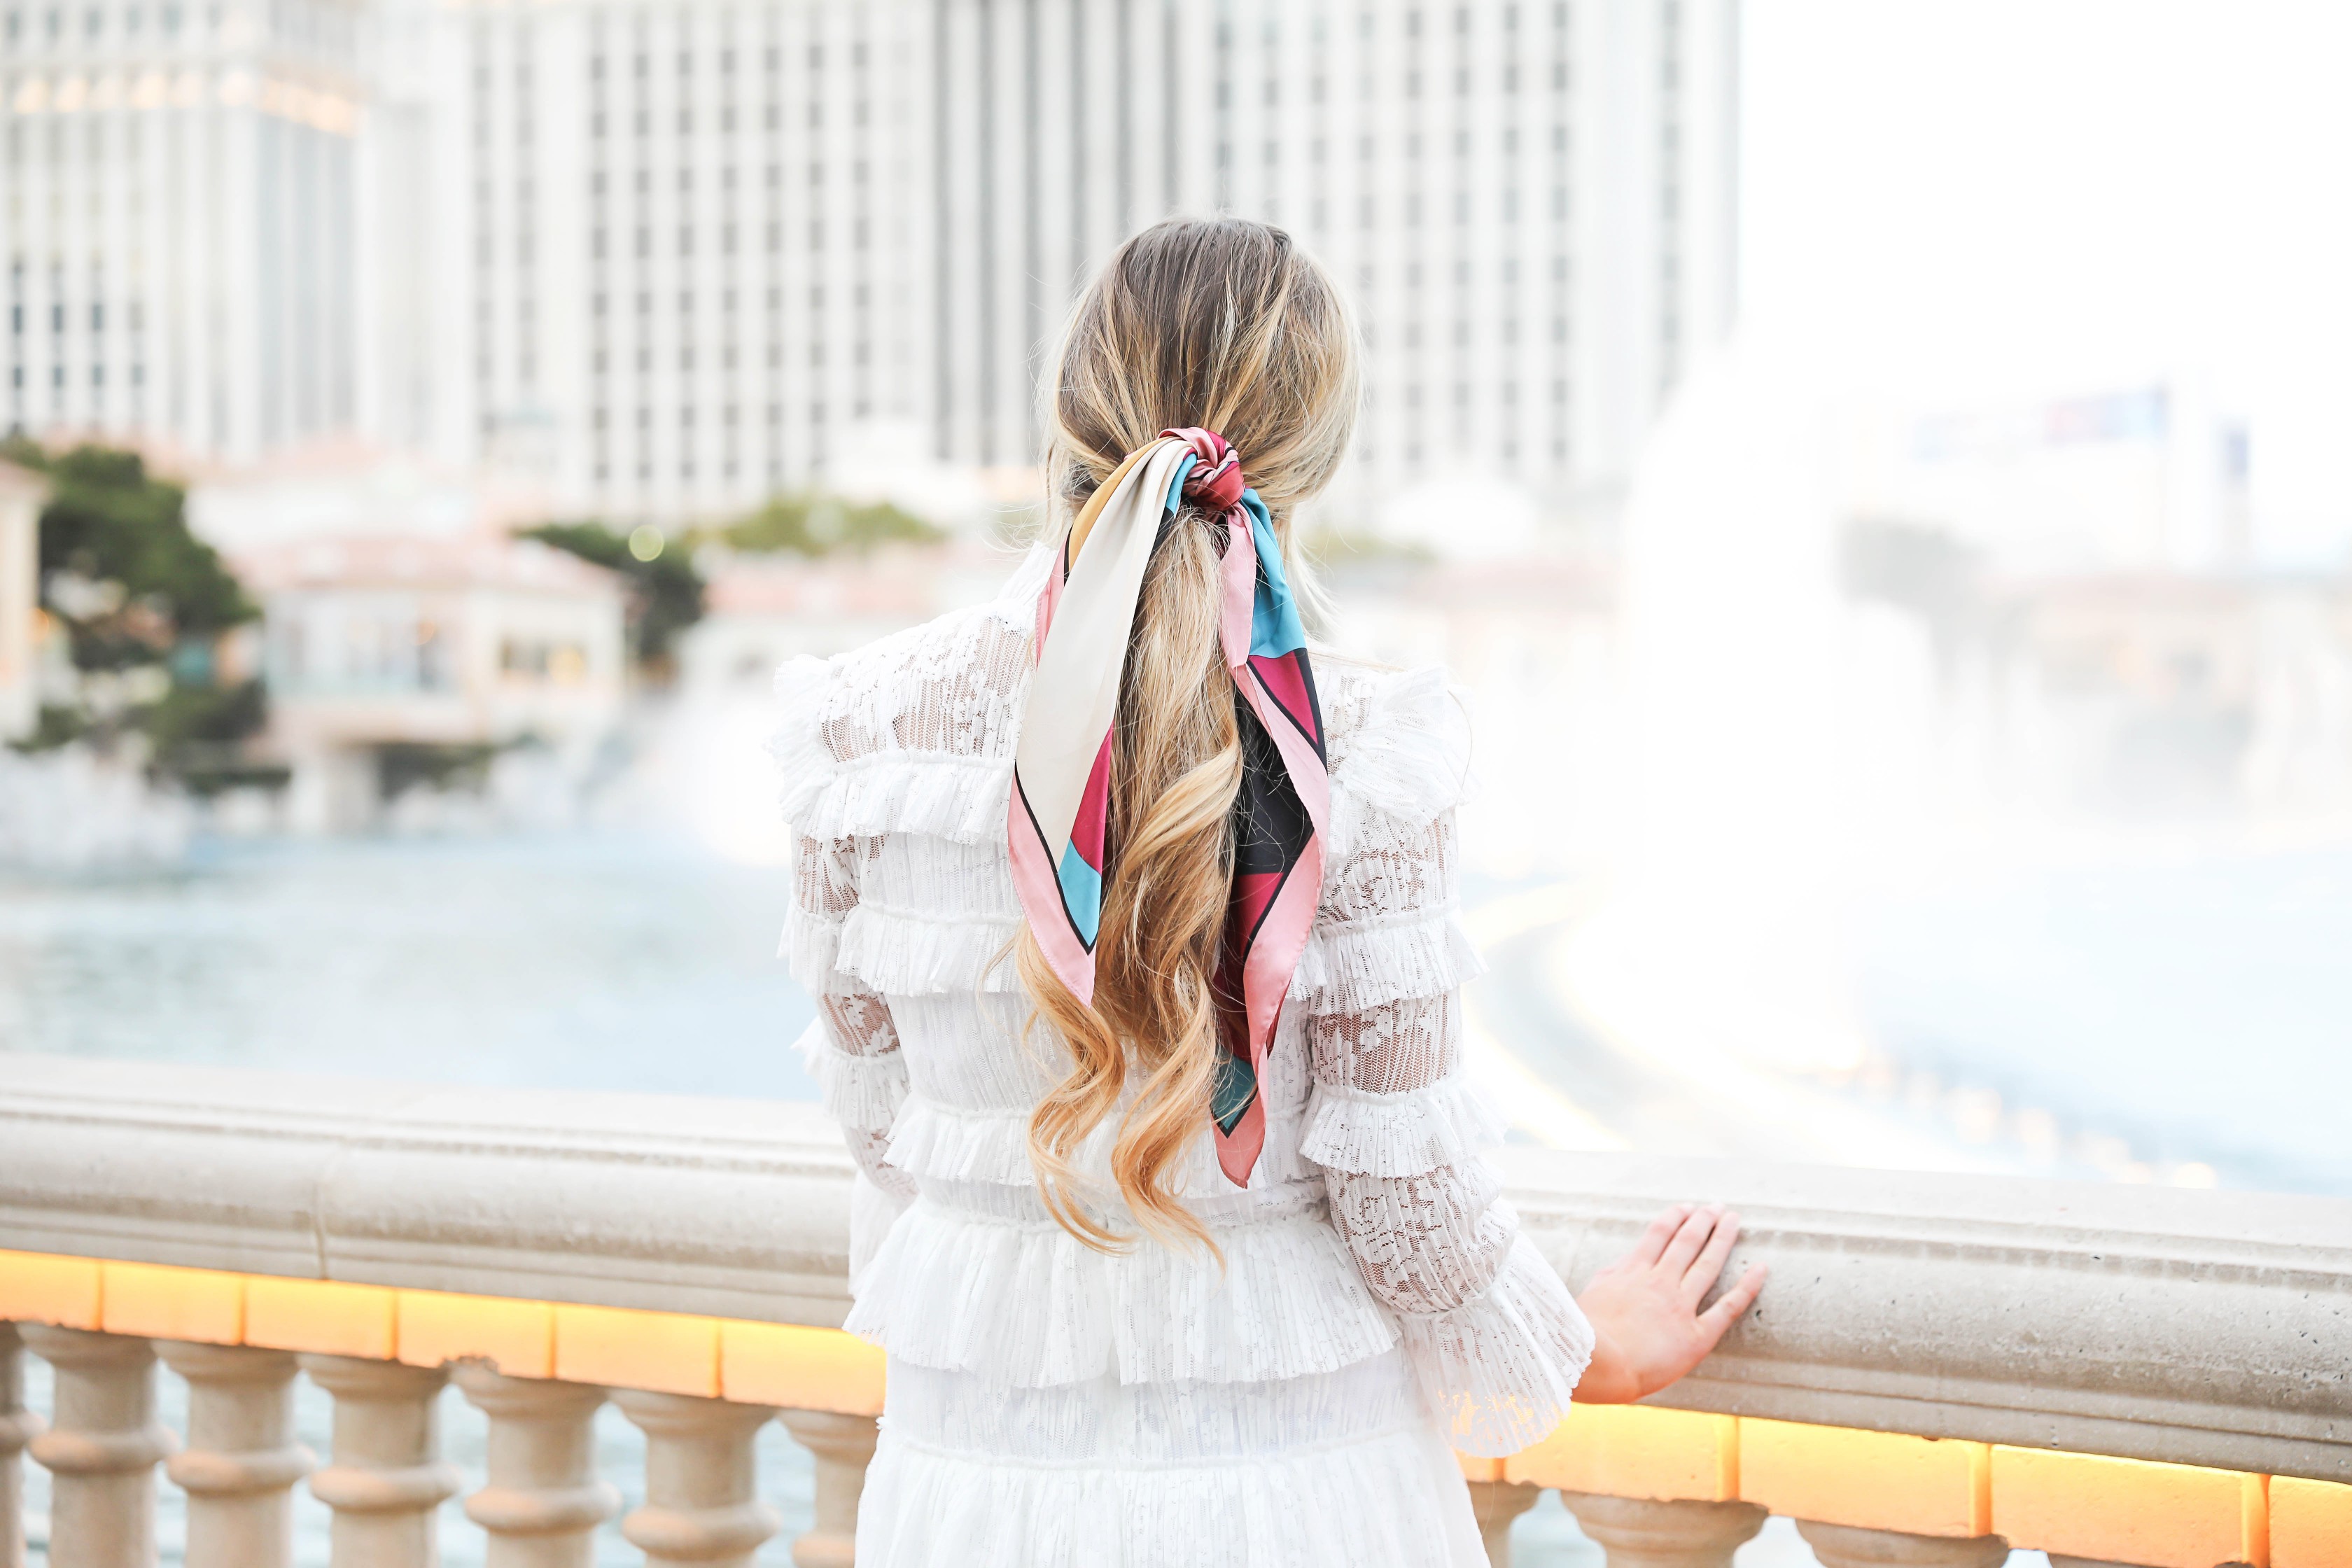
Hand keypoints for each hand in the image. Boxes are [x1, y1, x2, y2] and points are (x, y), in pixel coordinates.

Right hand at [1572, 1204, 1765, 1403]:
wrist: (1598, 1365)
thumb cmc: (1584, 1337)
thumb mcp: (1590, 1296)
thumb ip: (1609, 1278)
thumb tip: (1623, 1264)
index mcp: (1630, 1273)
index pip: (1657, 1235)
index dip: (1674, 1218)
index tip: (1686, 1207)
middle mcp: (1659, 1283)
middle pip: (1686, 1242)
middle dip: (1702, 1221)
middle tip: (1716, 1207)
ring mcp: (1680, 1307)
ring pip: (1707, 1264)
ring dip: (1722, 1238)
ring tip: (1733, 1219)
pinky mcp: (1697, 1336)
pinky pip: (1728, 1307)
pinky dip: (1747, 1286)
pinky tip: (1761, 1268)